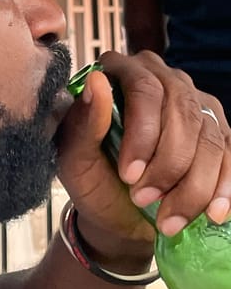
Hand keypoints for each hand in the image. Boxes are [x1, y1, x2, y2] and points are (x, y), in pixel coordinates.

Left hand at [56, 51, 230, 264]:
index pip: (143, 87)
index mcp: (120, 70)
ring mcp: (193, 100)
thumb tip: (97, 81)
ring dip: (192, 184)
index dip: (142, 133)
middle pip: (181, 111)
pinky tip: (211, 213)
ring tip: (168, 218)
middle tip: (143, 199)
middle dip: (167, 164)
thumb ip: (84, 120)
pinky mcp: (217, 130)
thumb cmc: (92, 175)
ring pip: (209, 136)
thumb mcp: (74, 155)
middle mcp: (162, 76)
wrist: (118, 210)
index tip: (129, 175)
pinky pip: (230, 154)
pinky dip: (222, 188)